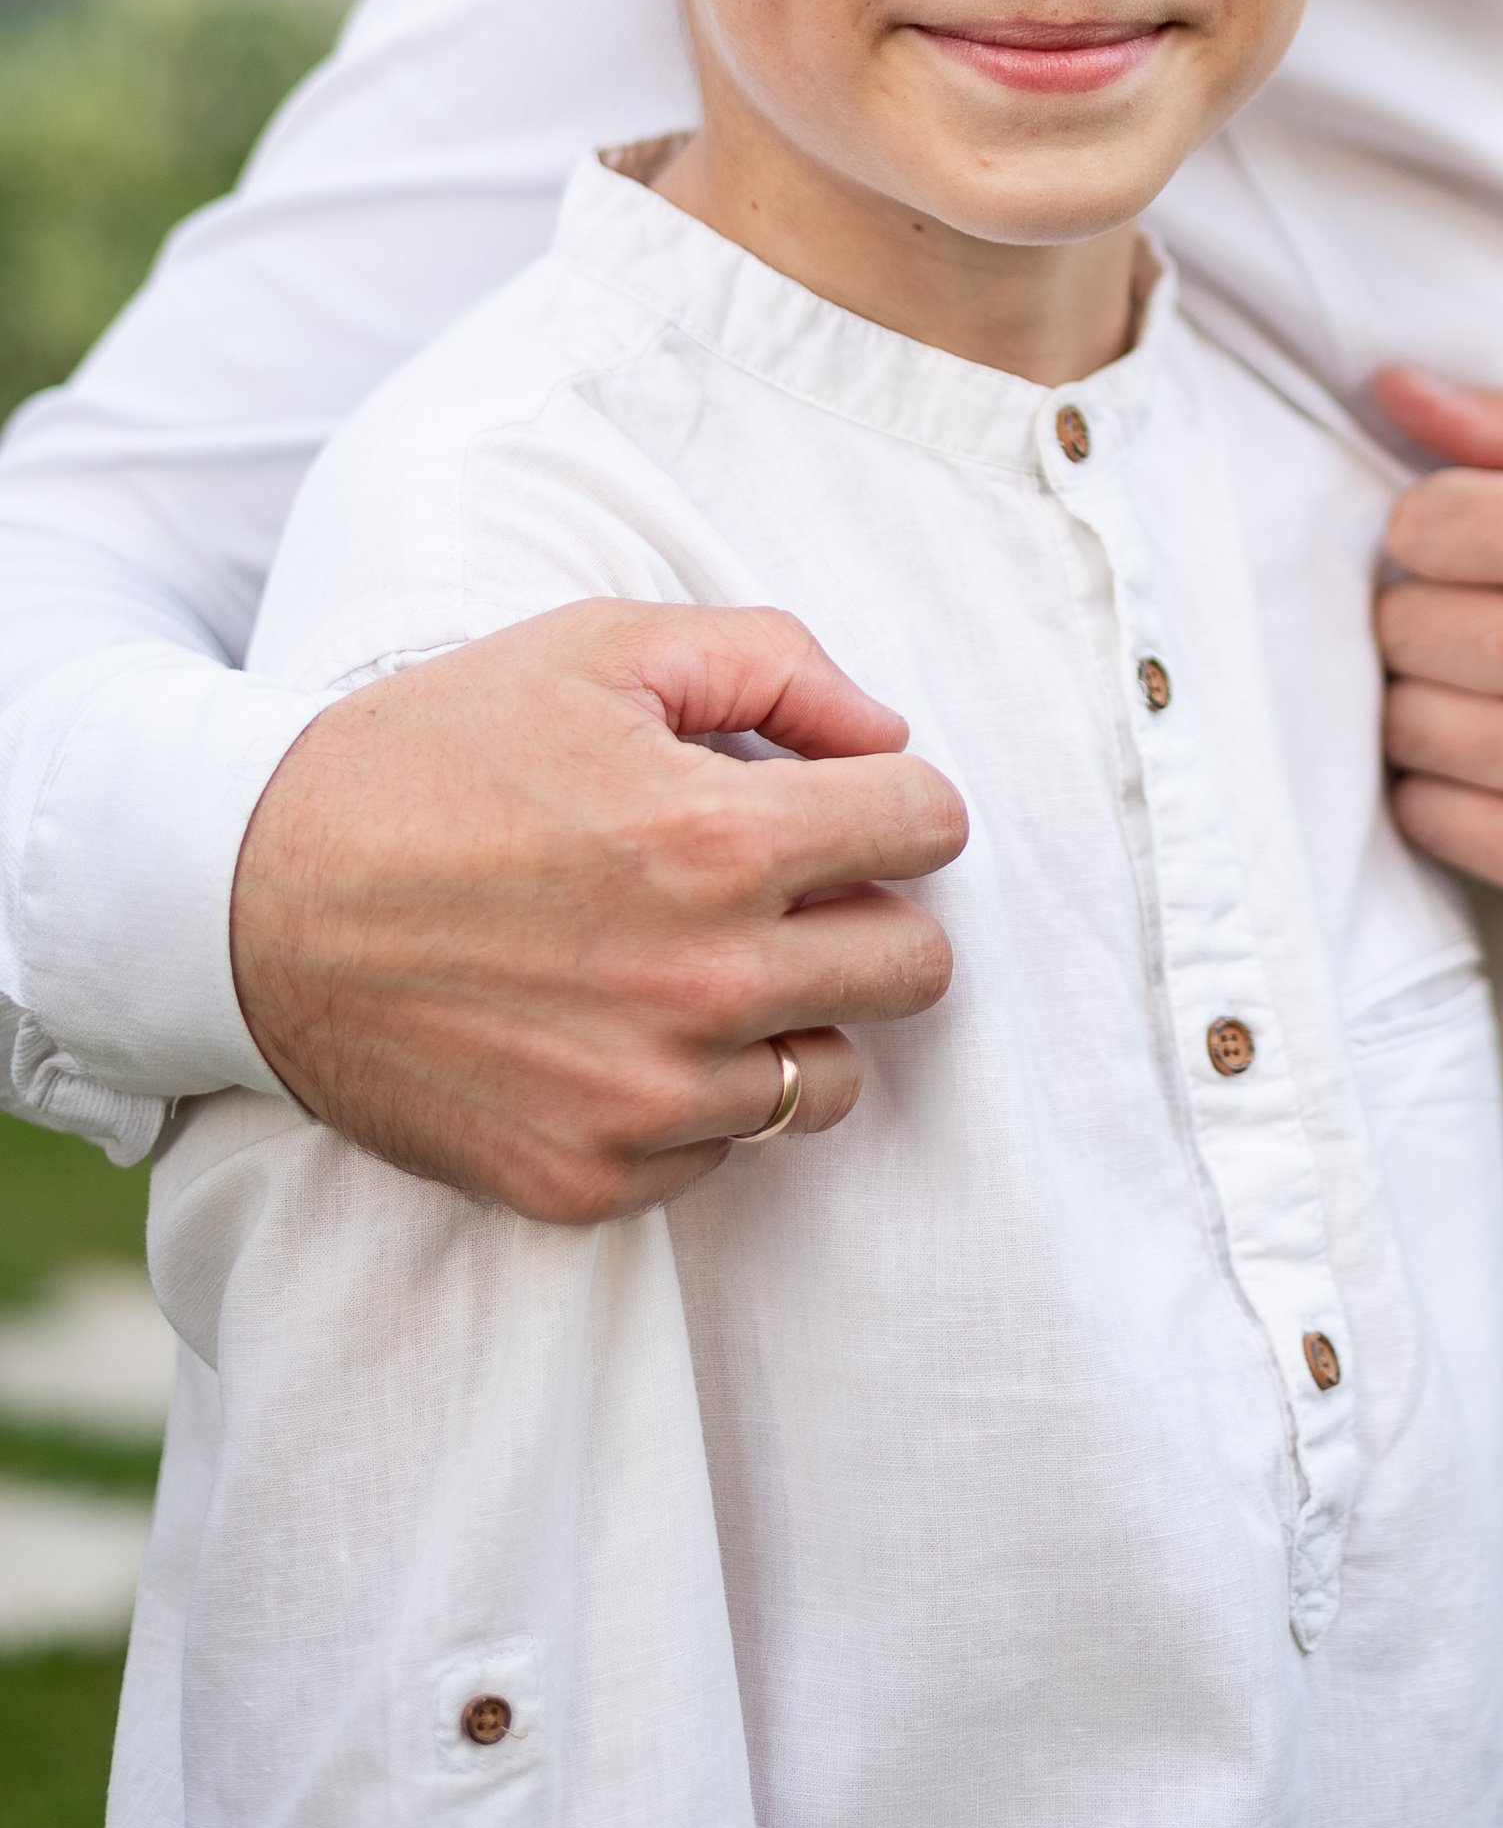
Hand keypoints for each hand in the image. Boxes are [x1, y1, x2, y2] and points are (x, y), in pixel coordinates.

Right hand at [231, 603, 967, 1222]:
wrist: (248, 898)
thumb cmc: (435, 753)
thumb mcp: (600, 647)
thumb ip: (775, 663)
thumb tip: (885, 732)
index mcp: (721, 838)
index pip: (930, 827)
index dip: (897, 797)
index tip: (846, 798)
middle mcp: (704, 983)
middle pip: (917, 967)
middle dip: (869, 908)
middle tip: (787, 881)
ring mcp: (647, 1099)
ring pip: (836, 1077)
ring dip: (796, 1015)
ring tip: (703, 961)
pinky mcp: (587, 1179)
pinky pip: (725, 1151)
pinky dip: (699, 1095)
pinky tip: (620, 1028)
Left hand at [1374, 370, 1502, 917]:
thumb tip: (1390, 384)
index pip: (1421, 525)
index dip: (1439, 535)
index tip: (1483, 555)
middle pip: (1400, 625)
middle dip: (1436, 619)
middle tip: (1501, 629)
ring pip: (1400, 723)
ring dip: (1434, 707)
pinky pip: (1423, 817)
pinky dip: (1445, 791)